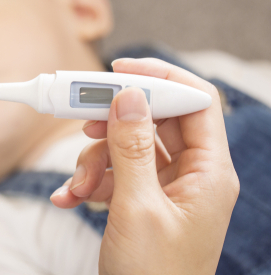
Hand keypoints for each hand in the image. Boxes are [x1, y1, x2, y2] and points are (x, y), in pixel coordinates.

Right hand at [51, 58, 239, 274]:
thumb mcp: (137, 207)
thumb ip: (131, 147)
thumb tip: (128, 95)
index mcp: (209, 173)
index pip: (194, 102)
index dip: (159, 78)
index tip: (118, 70)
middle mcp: (191, 175)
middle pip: (153, 121)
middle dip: (113, 124)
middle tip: (83, 122)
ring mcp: (165, 189)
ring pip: (127, 146)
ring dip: (94, 160)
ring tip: (78, 186)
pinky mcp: (142, 201)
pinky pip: (114, 173)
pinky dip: (89, 181)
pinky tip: (70, 198)